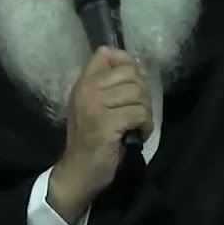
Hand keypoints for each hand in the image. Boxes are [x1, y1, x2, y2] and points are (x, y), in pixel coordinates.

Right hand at [48, 47, 153, 223]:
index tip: (133, 84)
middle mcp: (86, 89)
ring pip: (138, 94)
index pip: (107, 54)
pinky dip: (144, 126)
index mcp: (83, 82)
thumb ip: (109, 84)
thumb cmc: (91, 138)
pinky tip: (136, 135)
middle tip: (137, 112)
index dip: (128, 64)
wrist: (78, 171)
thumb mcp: (94, 105)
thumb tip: (136, 66)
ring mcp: (94, 106)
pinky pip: (138, 114)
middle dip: (142, 94)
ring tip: (136, 125)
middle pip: (131, 74)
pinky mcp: (105, 124)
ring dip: (145, 112)